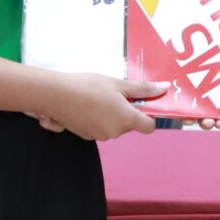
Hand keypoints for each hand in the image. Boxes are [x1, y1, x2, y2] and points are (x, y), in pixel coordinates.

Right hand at [44, 74, 165, 140]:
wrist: (55, 95)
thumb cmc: (88, 86)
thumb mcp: (117, 83)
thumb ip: (142, 89)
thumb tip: (164, 88)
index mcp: (127, 119)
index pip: (149, 126)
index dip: (148, 116)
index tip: (140, 104)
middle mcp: (115, 132)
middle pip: (128, 125)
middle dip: (124, 111)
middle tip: (113, 94)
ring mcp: (99, 136)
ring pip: (112, 126)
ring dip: (109, 115)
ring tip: (96, 98)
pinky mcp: (85, 135)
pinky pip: (98, 127)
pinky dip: (95, 119)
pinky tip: (85, 105)